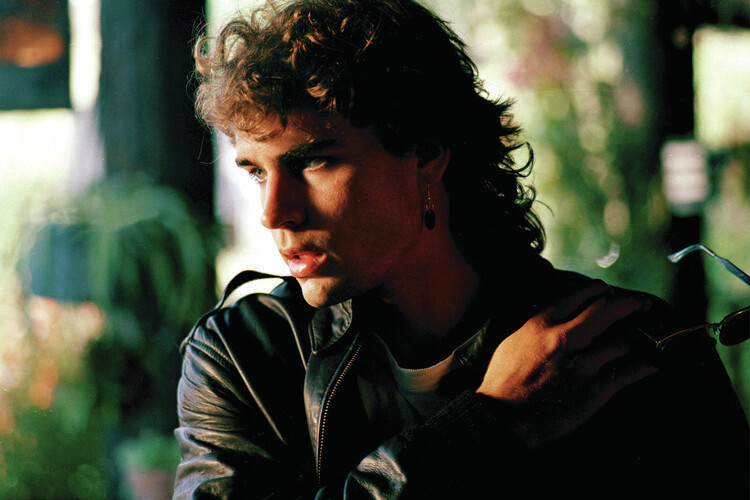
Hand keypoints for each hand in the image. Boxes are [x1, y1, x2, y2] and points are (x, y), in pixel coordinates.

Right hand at [477, 281, 657, 447]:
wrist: (502, 417)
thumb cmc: (503, 381)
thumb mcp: (513, 341)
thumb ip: (537, 326)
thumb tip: (554, 318)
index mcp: (542, 324)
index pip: (579, 296)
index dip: (599, 290)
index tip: (607, 290)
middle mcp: (564, 338)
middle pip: (607, 310)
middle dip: (629, 304)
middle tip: (641, 305)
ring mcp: (582, 364)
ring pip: (623, 340)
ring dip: (643, 334)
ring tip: (654, 331)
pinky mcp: (594, 390)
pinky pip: (628, 372)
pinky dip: (645, 366)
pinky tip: (653, 363)